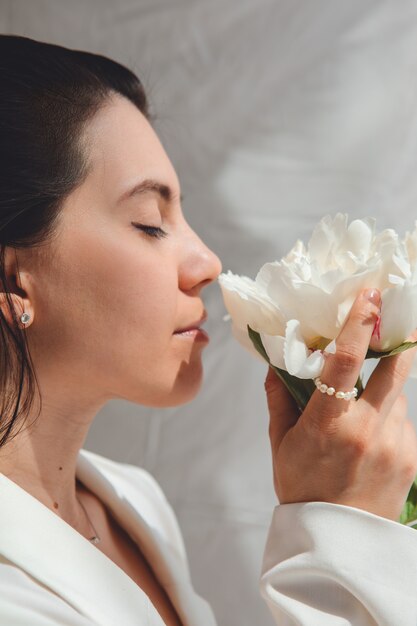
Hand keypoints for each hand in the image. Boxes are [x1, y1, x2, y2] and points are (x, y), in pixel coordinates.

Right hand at [264, 288, 416, 521]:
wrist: (337, 543)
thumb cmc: (302, 488)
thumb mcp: (280, 442)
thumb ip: (279, 397)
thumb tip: (276, 361)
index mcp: (329, 423)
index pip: (347, 361)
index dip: (360, 323)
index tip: (370, 295)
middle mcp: (368, 429)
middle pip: (395, 368)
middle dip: (399, 339)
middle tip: (398, 318)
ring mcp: (396, 444)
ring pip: (398, 396)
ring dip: (383, 391)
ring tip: (360, 415)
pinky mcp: (412, 458)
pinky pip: (404, 421)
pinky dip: (389, 418)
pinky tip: (371, 441)